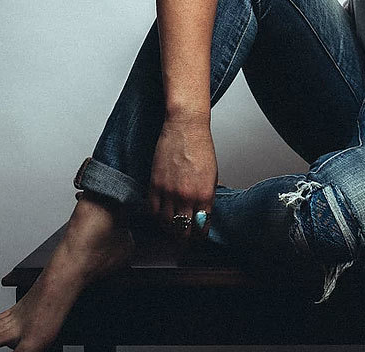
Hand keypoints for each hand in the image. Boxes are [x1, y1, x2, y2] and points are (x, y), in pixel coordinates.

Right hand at [148, 111, 217, 239]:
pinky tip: (160, 215)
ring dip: (169, 229)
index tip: (197, 237)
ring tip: (172, 229)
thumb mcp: (211, 176)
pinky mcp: (154, 185)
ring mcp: (169, 192)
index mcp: (204, 195)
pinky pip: (153, 210)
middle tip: (183, 238)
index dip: (199, 235)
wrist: (185, 127)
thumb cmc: (200, 147)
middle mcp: (186, 196)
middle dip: (184, 237)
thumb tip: (201, 214)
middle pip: (183, 230)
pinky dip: (156, 216)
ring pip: (166, 223)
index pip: (201, 227)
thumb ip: (206, 197)